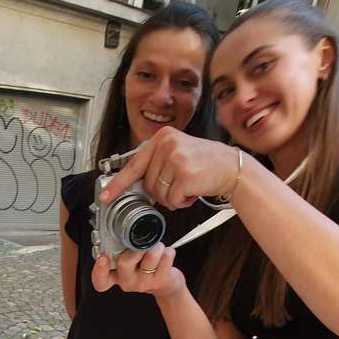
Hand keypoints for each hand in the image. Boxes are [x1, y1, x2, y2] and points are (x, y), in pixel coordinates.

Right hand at [91, 243, 184, 299]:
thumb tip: (120, 228)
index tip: (103, 258)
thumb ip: (121, 249)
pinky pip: (166, 257)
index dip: (99, 269)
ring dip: (156, 246)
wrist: (167, 284)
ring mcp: (143, 283)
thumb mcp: (129, 260)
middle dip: (136, 247)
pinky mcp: (160, 281)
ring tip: (156, 248)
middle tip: (143, 245)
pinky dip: (168, 251)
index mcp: (115, 275)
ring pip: (149, 255)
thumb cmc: (145, 267)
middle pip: (124, 262)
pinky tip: (165, 255)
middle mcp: (127, 281)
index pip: (100, 279)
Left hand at [99, 127, 241, 210]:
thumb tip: (134, 184)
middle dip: (161, 192)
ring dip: (172, 198)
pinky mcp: (185, 174)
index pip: (134, 164)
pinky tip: (193, 191)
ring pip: (159, 194)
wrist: (232, 167)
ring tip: (187, 186)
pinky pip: (172, 200)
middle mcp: (167, 144)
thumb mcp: (177, 152)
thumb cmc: (204, 163)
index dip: (118, 183)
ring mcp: (176, 158)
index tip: (106, 197)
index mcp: (162, 137)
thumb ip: (156, 162)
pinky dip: (182, 202)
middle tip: (179, 185)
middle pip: (148, 184)